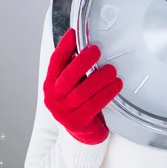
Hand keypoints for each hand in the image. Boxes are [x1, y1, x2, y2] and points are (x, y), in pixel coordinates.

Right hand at [43, 28, 122, 144]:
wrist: (80, 134)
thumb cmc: (76, 103)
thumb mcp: (70, 84)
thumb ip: (74, 67)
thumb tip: (85, 43)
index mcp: (51, 84)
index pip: (55, 62)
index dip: (64, 46)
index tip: (73, 33)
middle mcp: (54, 97)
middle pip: (68, 76)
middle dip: (82, 61)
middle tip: (96, 50)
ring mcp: (64, 111)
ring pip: (83, 91)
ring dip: (99, 78)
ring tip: (111, 70)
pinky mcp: (78, 122)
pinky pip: (94, 105)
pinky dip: (107, 93)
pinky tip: (116, 85)